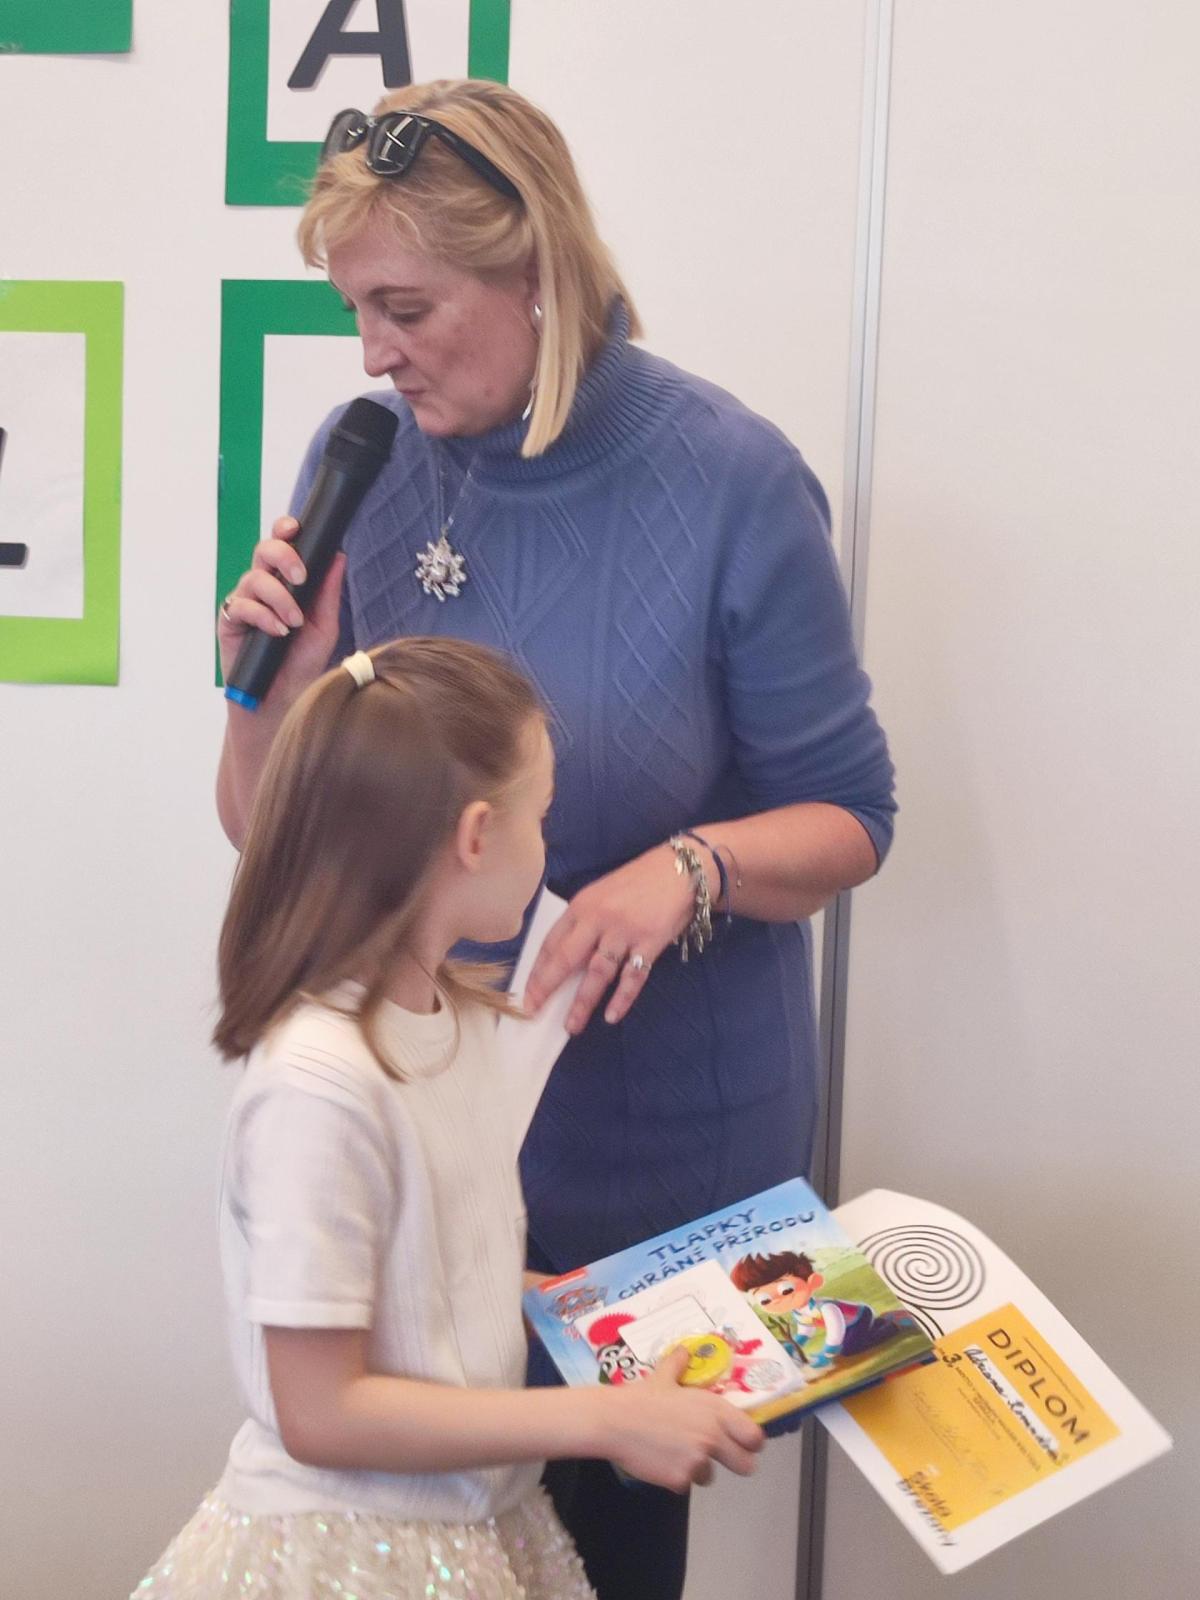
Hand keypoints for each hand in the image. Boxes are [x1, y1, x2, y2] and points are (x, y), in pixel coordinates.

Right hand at [218, 515, 345, 709]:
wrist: (282, 700)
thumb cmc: (302, 664)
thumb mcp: (324, 627)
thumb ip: (328, 593)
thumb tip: (338, 556)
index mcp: (287, 582)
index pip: (283, 545)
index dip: (285, 530)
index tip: (296, 528)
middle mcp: (264, 587)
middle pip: (264, 550)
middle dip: (283, 556)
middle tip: (300, 577)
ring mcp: (245, 602)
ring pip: (254, 578)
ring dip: (278, 598)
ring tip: (293, 623)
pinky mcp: (230, 621)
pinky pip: (241, 605)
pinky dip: (262, 616)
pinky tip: (276, 632)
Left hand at [523, 846, 702, 1032]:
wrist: (680, 869)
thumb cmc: (640, 881)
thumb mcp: (602, 893)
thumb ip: (585, 920)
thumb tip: (566, 956)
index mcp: (583, 905)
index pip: (552, 942)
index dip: (538, 969)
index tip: (527, 991)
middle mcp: (599, 918)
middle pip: (567, 959)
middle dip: (547, 988)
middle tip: (534, 1011)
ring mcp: (625, 931)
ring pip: (597, 973)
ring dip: (583, 1002)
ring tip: (572, 1025)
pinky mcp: (650, 942)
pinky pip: (633, 976)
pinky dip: (622, 998)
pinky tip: (612, 1016)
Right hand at [596, 1347, 763, 1491]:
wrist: (614, 1421)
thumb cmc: (640, 1397)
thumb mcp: (663, 1377)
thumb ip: (679, 1365)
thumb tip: (684, 1351)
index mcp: (715, 1410)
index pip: (754, 1436)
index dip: (751, 1441)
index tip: (744, 1442)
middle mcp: (712, 1436)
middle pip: (746, 1465)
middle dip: (736, 1462)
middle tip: (720, 1457)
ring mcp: (698, 1460)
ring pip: (710, 1475)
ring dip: (698, 1468)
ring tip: (676, 1452)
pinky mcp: (680, 1480)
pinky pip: (685, 1483)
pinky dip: (675, 1476)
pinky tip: (660, 1460)